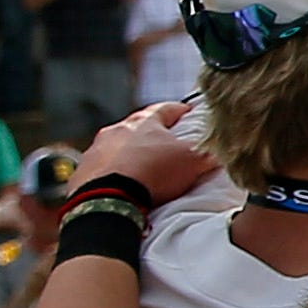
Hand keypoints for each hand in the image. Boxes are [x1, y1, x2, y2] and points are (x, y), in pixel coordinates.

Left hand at [72, 101, 213, 206]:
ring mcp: (95, 151)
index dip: (182, 111)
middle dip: (152, 137)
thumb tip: (225, 150)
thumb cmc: (153, 173)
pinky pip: (100, 170)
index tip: (191, 113)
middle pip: (138, 128)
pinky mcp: (82, 173)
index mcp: (143, 123)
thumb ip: (209, 152)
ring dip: (129, 156)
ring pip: (116, 149)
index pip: (166, 109)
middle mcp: (115, 131)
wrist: (108, 198)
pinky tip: (121, 187)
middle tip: (167, 147)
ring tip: (143, 172)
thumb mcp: (193, 161)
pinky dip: (112, 175)